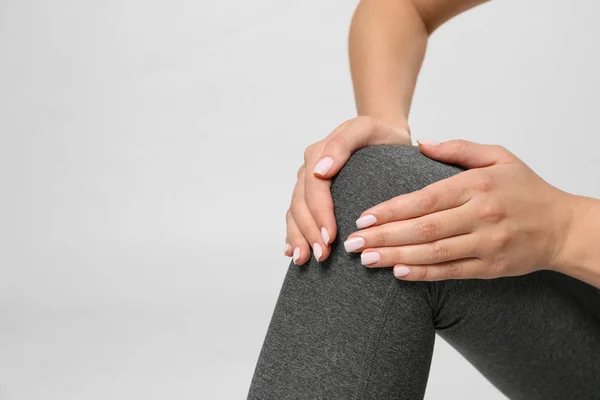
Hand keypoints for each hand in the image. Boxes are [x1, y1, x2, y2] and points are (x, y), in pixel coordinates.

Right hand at [284, 116, 411, 263]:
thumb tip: (320, 172)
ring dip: (298, 237)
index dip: (319, 213)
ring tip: (304, 259)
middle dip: (308, 232)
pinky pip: (295, 215)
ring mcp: (308, 183)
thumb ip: (342, 144)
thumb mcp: (365, 129)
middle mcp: (310, 169)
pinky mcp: (310, 195)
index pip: (313, 187)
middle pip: (300, 204)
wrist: (385, 135)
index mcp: (319, 153)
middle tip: (322, 255)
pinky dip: (293, 234)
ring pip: (294, 212)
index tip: (329, 236)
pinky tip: (294, 252)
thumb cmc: (381, 135)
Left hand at [343, 139, 573, 280]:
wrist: (562, 227)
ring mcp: (487, 243)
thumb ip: (458, 149)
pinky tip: (397, 272)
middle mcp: (481, 215)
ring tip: (367, 259)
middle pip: (423, 228)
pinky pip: (450, 272)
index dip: (391, 210)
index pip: (424, 199)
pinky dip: (423, 273)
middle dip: (383, 236)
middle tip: (353, 242)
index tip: (363, 216)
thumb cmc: (525, 189)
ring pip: (433, 252)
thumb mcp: (498, 157)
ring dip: (396, 257)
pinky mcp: (491, 267)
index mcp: (477, 185)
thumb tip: (420, 143)